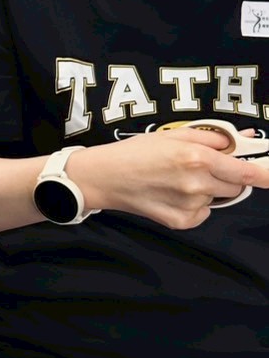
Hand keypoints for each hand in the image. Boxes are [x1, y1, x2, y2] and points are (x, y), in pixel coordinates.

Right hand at [70, 127, 268, 229]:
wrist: (104, 178)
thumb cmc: (134, 153)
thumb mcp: (171, 135)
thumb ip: (210, 137)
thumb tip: (239, 139)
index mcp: (195, 157)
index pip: (242, 171)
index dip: (262, 175)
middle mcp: (195, 183)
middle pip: (234, 186)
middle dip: (226, 177)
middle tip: (200, 168)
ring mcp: (188, 205)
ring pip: (217, 199)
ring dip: (207, 191)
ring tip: (176, 181)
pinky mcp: (180, 221)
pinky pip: (203, 213)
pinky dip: (195, 206)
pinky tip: (172, 196)